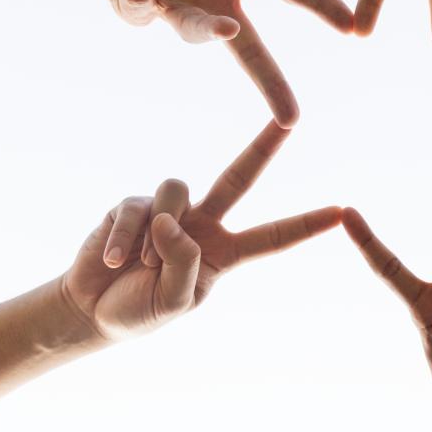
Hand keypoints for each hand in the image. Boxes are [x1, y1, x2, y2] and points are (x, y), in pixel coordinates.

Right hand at [60, 120, 341, 340]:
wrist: (89, 310)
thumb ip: (184, 263)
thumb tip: (175, 220)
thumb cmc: (139, 311)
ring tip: (137, 264)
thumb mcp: (174, 302)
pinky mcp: (135, 205)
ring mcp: (169, 211)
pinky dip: (124, 236)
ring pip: (177, 191)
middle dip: (264, 147)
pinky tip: (113, 259)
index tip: (342, 211)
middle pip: (239, 177)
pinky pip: (137, 207)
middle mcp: (202, 225)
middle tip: (292, 119)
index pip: (272, 237)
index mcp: (223, 253)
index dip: (305, 225)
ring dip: (155, 233)